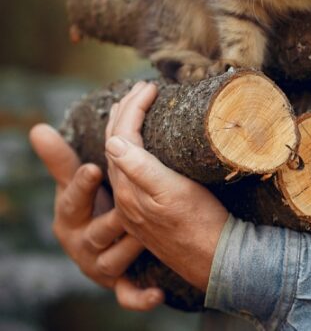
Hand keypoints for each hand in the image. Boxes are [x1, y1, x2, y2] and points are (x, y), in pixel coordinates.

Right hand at [29, 122, 163, 310]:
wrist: (99, 247)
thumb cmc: (88, 208)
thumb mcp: (73, 186)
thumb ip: (61, 160)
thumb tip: (37, 128)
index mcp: (70, 217)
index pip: (72, 200)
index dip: (81, 187)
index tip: (93, 169)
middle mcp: (82, 244)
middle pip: (96, 231)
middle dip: (111, 219)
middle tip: (127, 207)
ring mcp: (100, 265)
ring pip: (115, 259)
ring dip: (130, 249)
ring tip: (146, 237)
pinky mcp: (118, 284)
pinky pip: (128, 295)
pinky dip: (140, 298)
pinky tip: (157, 294)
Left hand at [105, 81, 228, 290]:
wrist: (216, 259)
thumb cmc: (200, 225)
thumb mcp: (173, 193)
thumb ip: (141, 169)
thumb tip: (113, 141)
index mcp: (130, 188)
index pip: (121, 136)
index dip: (132, 108)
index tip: (149, 86)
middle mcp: (128, 196)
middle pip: (116, 144)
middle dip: (125, 112)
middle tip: (141, 88)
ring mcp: (137, 205)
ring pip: (123, 156)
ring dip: (127, 127)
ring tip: (138, 107)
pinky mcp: (150, 210)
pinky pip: (132, 170)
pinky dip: (134, 147)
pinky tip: (145, 145)